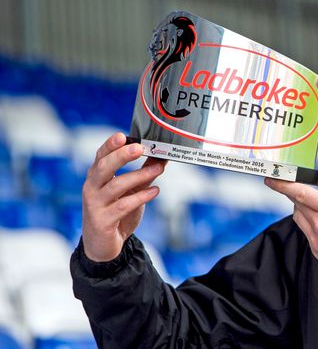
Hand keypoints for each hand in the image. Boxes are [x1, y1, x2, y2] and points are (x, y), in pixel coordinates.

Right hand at [81, 133, 166, 261]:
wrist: (103, 245)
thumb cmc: (116, 213)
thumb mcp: (131, 190)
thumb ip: (144, 173)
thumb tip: (162, 156)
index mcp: (97, 177)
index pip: (101, 156)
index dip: (110, 145)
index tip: (122, 135)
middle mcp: (92, 188)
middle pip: (104, 167)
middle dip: (121, 156)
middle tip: (139, 148)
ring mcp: (95, 204)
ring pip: (116, 186)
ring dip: (139, 176)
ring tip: (159, 169)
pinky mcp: (102, 221)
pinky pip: (122, 206)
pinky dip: (140, 197)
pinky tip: (155, 191)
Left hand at [265, 175, 317, 288]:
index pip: (300, 193)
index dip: (283, 184)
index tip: (272, 179)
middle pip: (296, 204)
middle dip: (295, 194)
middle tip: (297, 189)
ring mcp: (316, 240)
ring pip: (298, 218)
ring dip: (301, 209)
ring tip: (314, 206)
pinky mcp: (316, 251)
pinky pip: (306, 233)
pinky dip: (310, 224)